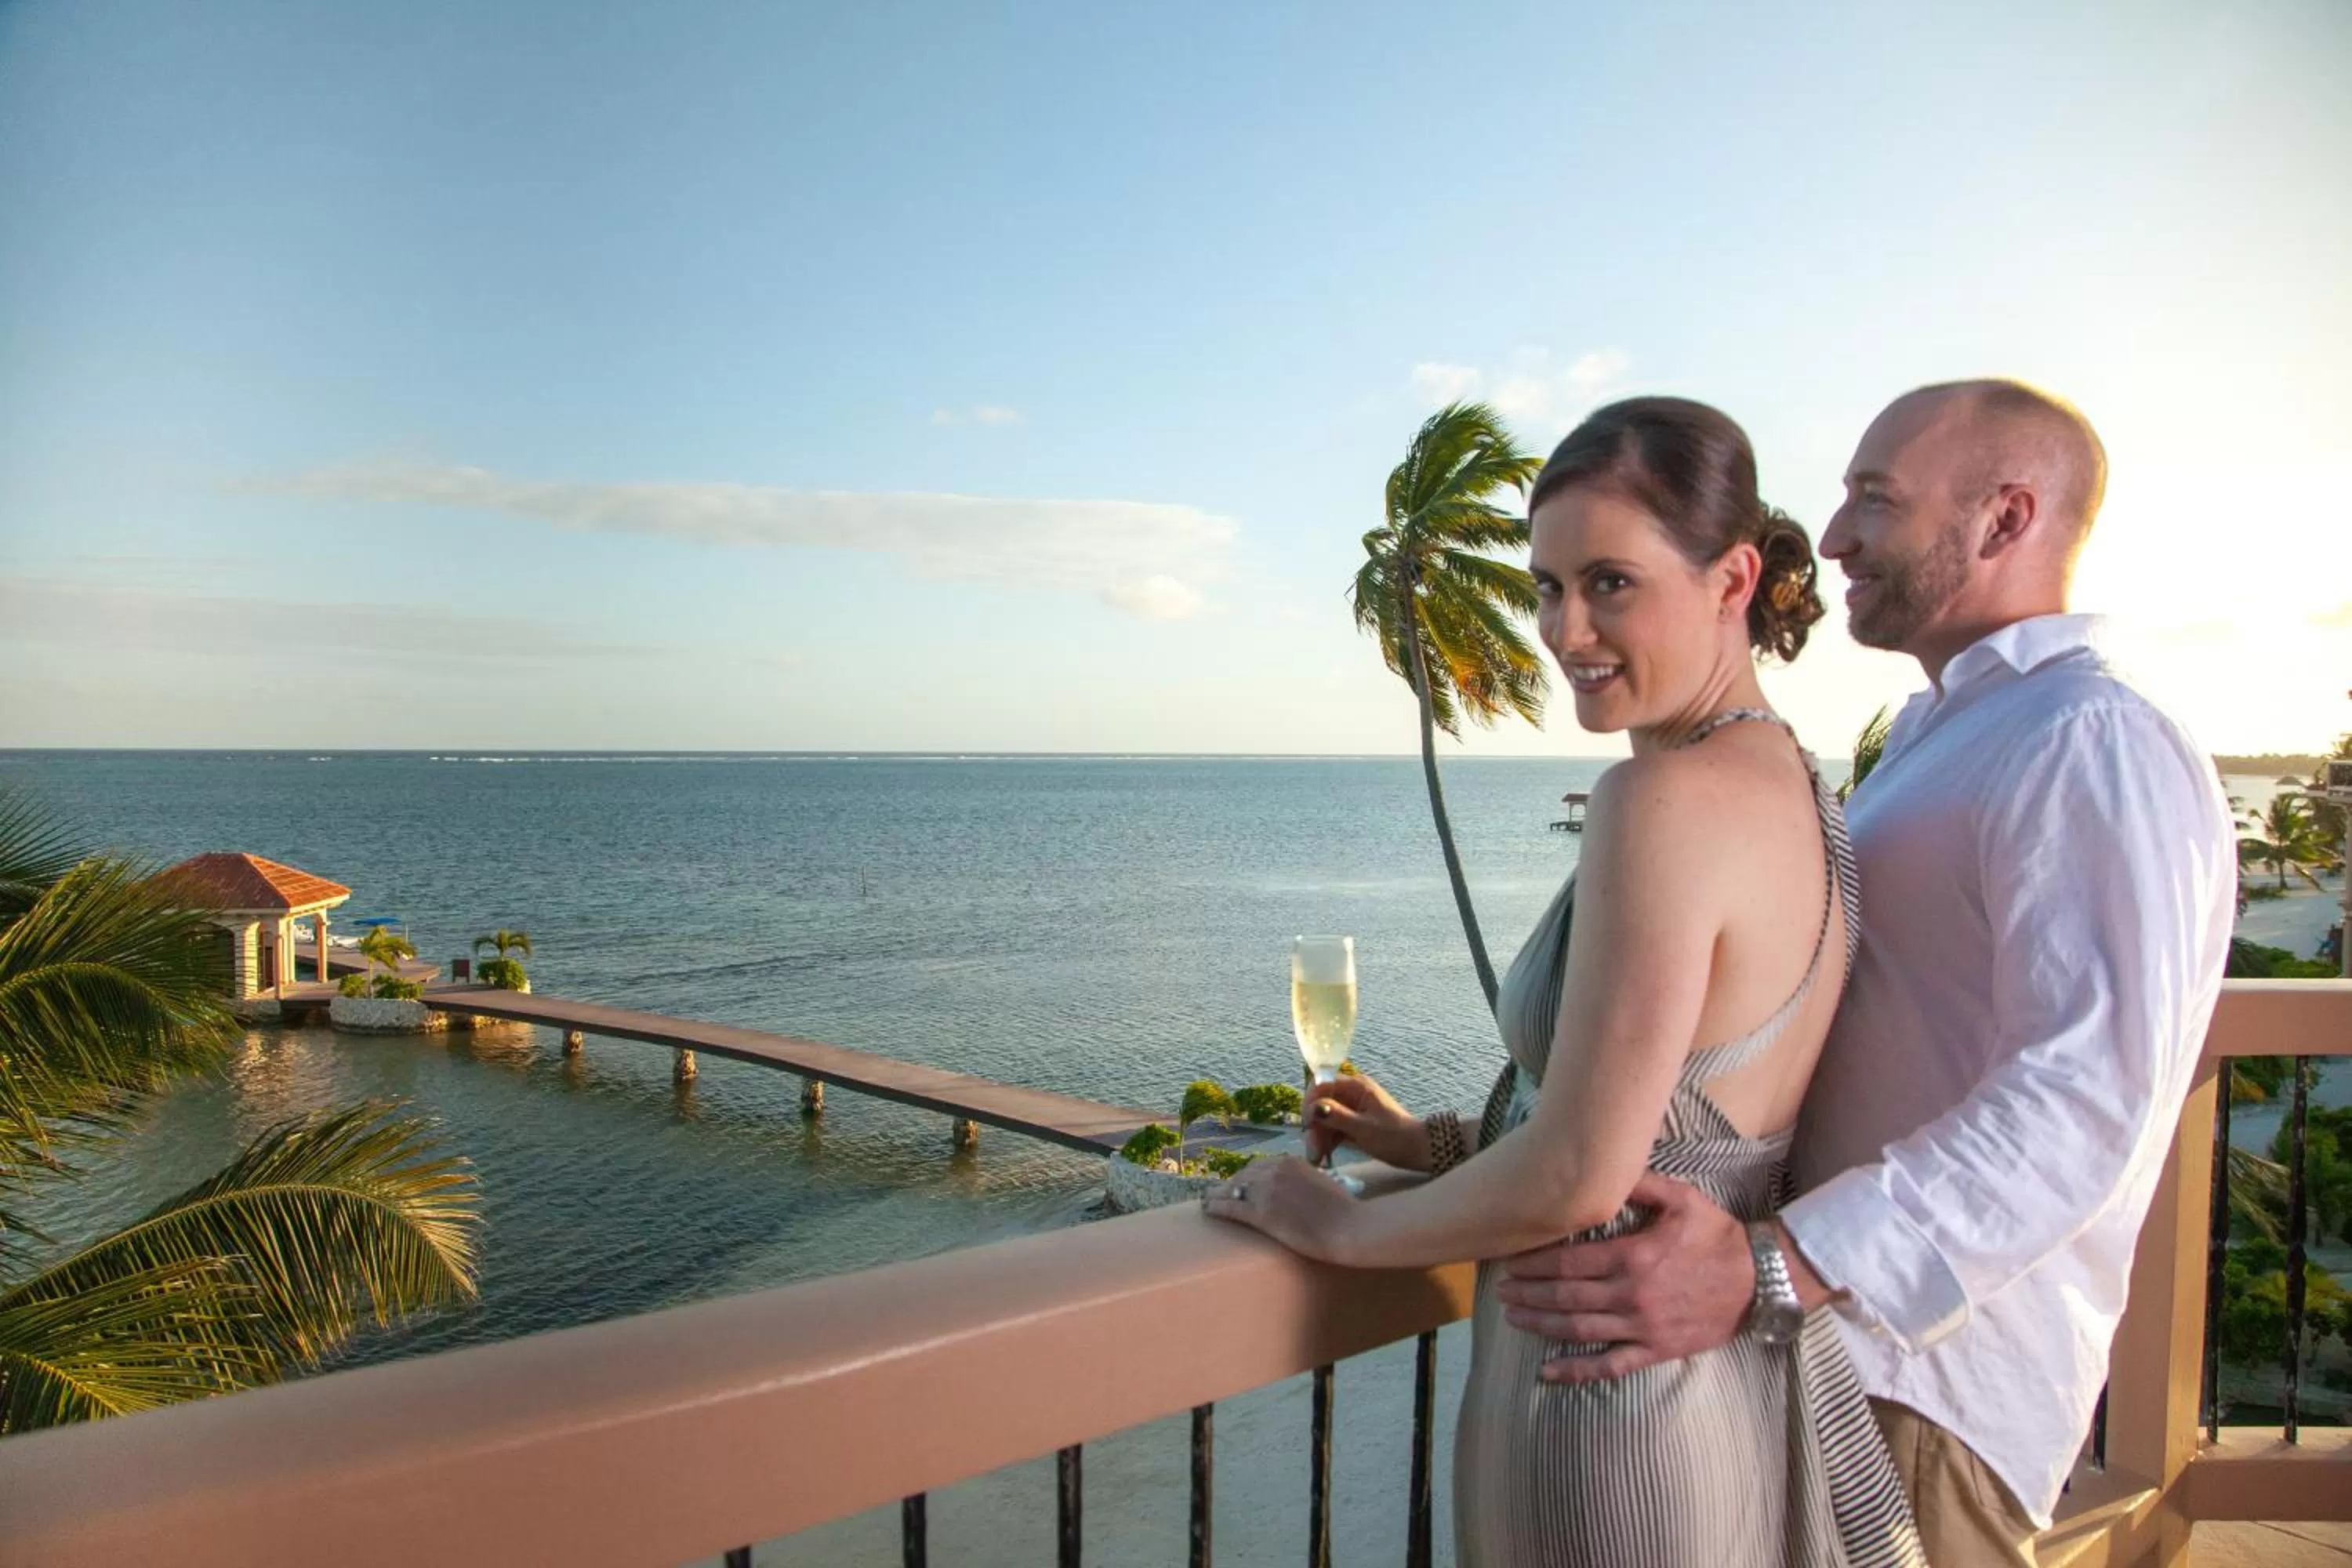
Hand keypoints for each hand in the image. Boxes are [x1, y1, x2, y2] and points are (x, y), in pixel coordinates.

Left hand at [1199, 1155, 1358, 1262]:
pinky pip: (1231, 1207)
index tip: (1240, 1183)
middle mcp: (1275, 1171)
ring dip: (1218, 1194)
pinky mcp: (1261, 1213)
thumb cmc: (1343, 1210)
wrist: (1349, 1226)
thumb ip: (1304, 1179)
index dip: (1247, 1176)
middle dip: (1231, 1184)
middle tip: (1220, 1193)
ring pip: (1232, 1189)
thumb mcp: (1322, 1182)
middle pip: (1243, 1175)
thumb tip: (1296, 1187)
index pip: (1259, 1165)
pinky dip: (1216, 1207)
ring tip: (1208, 1201)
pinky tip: (1208, 1210)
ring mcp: (1266, 1191)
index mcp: (1290, 1162)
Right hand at [1304, 1072, 1428, 1168]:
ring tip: (1317, 1159)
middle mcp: (1352, 1093)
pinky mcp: (1353, 1122)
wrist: (1418, 1150)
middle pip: (1321, 1104)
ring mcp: (1352, 1108)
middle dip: (1315, 1127)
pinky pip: (1333, 1128)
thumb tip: (1313, 1107)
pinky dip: (1327, 1141)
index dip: (1310, 1103)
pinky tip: (1324, 1156)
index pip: (1321, 1085)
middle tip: (1313, 1152)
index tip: (1308, 1125)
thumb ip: (1337, 1116)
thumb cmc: (1394, 1137)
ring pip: (1325, 1118)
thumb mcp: (1363, 1128)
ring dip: (1319, 1137)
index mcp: (1356, 1086)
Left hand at [1492, 1172, 1750, 1382]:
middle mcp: (1631, 1294)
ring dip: (1541, 1324)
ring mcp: (1642, 1326)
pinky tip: (1548, 1372)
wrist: (1761, 1280)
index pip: (1568, 1261)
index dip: (1534, 1262)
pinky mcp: (1656, 1350)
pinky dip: (1577, 1371)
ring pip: (1578, 1330)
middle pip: (1565, 1296)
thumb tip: (1604, 1165)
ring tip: (1512, 1318)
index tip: (1510, 1261)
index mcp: (1632, 1256)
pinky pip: (1610, 1366)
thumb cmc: (1718, 1236)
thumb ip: (1639, 1183)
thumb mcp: (1681, 1198)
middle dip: (1528, 1293)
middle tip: (1501, 1291)